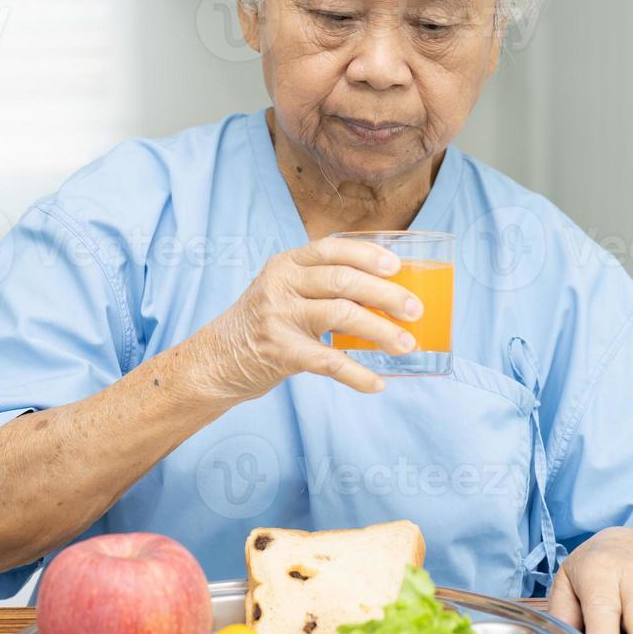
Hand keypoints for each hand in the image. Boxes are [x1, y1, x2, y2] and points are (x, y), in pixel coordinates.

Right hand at [195, 236, 422, 399]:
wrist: (217, 360)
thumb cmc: (265, 323)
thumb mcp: (285, 291)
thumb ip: (322, 286)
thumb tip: (387, 292)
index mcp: (287, 264)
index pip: (332, 248)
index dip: (368, 255)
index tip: (397, 267)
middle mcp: (281, 284)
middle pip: (344, 281)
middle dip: (386, 294)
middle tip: (415, 310)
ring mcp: (279, 317)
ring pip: (342, 315)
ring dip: (381, 331)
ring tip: (407, 345)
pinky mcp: (280, 352)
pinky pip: (328, 362)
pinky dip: (357, 374)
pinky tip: (377, 384)